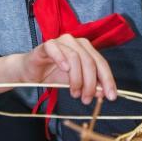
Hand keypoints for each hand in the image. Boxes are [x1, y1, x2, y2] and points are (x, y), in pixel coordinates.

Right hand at [0, 35, 116, 103]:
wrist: (29, 72)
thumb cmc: (53, 75)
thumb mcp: (75, 83)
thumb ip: (89, 85)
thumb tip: (103, 93)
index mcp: (86, 49)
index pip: (101, 63)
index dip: (108, 80)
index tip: (111, 96)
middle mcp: (76, 42)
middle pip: (90, 61)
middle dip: (91, 83)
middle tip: (86, 99)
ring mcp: (62, 41)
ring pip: (76, 57)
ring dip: (77, 79)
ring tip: (74, 93)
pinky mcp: (47, 45)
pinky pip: (56, 49)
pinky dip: (62, 59)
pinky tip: (64, 70)